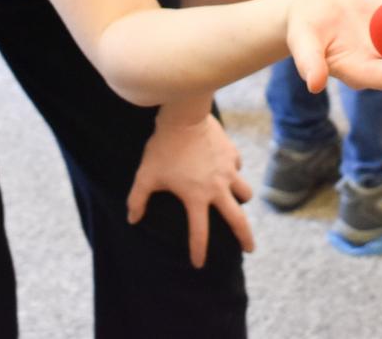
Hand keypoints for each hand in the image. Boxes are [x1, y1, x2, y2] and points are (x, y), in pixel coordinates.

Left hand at [126, 110, 254, 268]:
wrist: (184, 116)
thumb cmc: (163, 148)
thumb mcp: (146, 175)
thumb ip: (137, 199)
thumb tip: (132, 219)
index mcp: (196, 197)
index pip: (199, 233)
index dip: (199, 251)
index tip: (199, 264)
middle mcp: (217, 188)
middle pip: (238, 220)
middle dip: (245, 238)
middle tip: (249, 249)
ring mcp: (228, 171)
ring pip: (245, 193)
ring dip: (242, 200)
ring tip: (239, 202)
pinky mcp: (232, 154)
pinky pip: (238, 168)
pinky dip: (234, 172)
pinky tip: (226, 169)